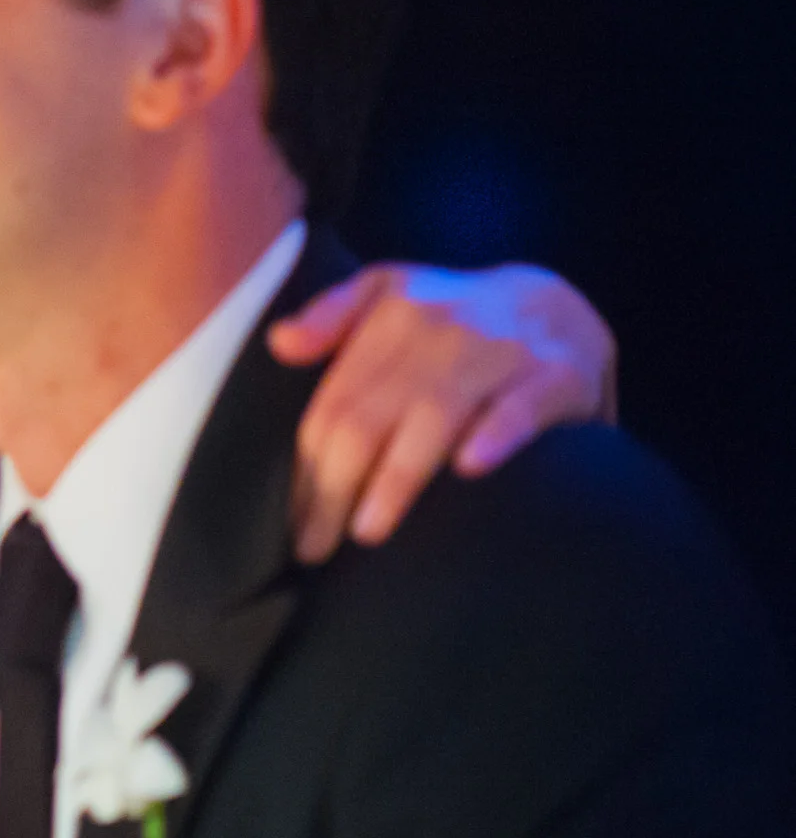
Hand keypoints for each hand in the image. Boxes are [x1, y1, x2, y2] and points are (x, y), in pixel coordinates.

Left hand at [269, 262, 615, 562]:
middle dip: (335, 487)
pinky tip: (468, 469)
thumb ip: (330, 315)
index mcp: (390, 314)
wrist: (554, 302)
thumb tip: (279, 343)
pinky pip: (520, 409)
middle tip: (316, 546)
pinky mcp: (557, 375)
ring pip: (434, 418)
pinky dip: (495, 436)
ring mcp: (500, 352)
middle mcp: (440, 330)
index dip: (306, 466)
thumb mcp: (385, 291)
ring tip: (368, 531)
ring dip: (396, 477)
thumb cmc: (448, 314)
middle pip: (370, 417)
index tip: (290, 521)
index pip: (334, 404)